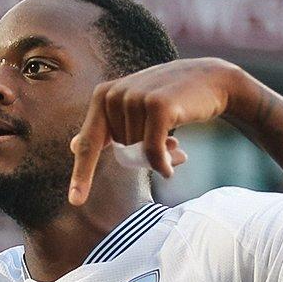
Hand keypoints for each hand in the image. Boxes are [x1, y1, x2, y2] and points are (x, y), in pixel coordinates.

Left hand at [68, 58, 244, 204]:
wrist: (211, 80)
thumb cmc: (169, 99)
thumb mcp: (133, 110)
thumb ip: (105, 128)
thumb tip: (71, 146)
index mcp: (103, 96)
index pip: (88, 143)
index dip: (82, 174)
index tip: (75, 201)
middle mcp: (114, 94)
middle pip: (120, 151)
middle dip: (141, 156)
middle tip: (166, 147)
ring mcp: (135, 97)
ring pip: (138, 152)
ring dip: (159, 156)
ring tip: (175, 144)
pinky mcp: (157, 105)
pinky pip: (153, 151)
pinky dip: (164, 162)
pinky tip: (177, 162)